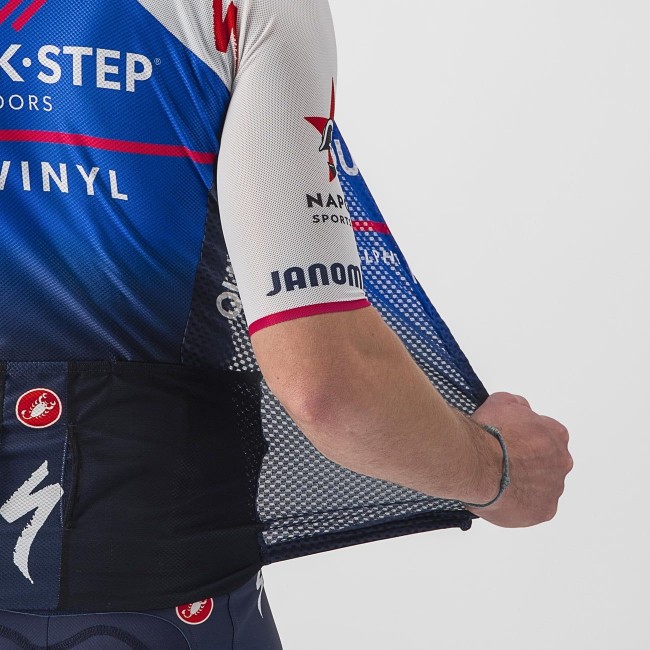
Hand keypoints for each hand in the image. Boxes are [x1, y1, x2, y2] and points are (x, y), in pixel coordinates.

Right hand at [467, 392, 572, 527]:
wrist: (479, 464)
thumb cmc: (490, 434)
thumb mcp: (501, 402)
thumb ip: (517, 405)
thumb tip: (521, 409)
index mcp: (556, 434)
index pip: (546, 435)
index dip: (525, 438)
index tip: (510, 441)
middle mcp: (562, 461)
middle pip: (546, 462)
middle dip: (528, 462)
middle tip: (503, 462)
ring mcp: (555, 487)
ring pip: (541, 486)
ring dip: (524, 484)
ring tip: (498, 481)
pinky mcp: (544, 511)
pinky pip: (533, 508)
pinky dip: (520, 504)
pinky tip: (501, 496)